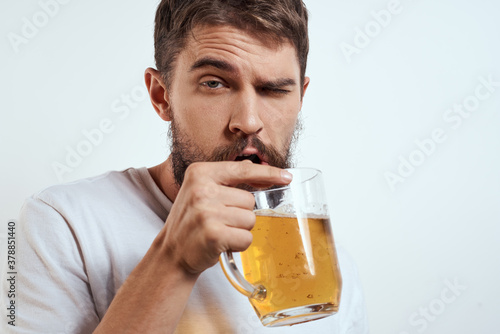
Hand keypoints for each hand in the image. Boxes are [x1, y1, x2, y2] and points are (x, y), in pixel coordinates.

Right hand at [158, 161, 291, 274]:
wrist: (171, 253)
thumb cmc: (191, 222)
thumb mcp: (200, 191)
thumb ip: (225, 180)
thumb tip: (254, 167)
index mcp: (200, 172)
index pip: (243, 170)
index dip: (268, 173)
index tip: (287, 177)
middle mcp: (201, 189)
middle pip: (250, 200)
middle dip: (241, 214)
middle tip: (220, 221)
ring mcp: (206, 212)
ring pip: (250, 220)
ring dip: (240, 230)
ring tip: (219, 232)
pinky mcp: (213, 234)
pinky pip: (246, 238)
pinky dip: (238, 244)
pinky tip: (221, 244)